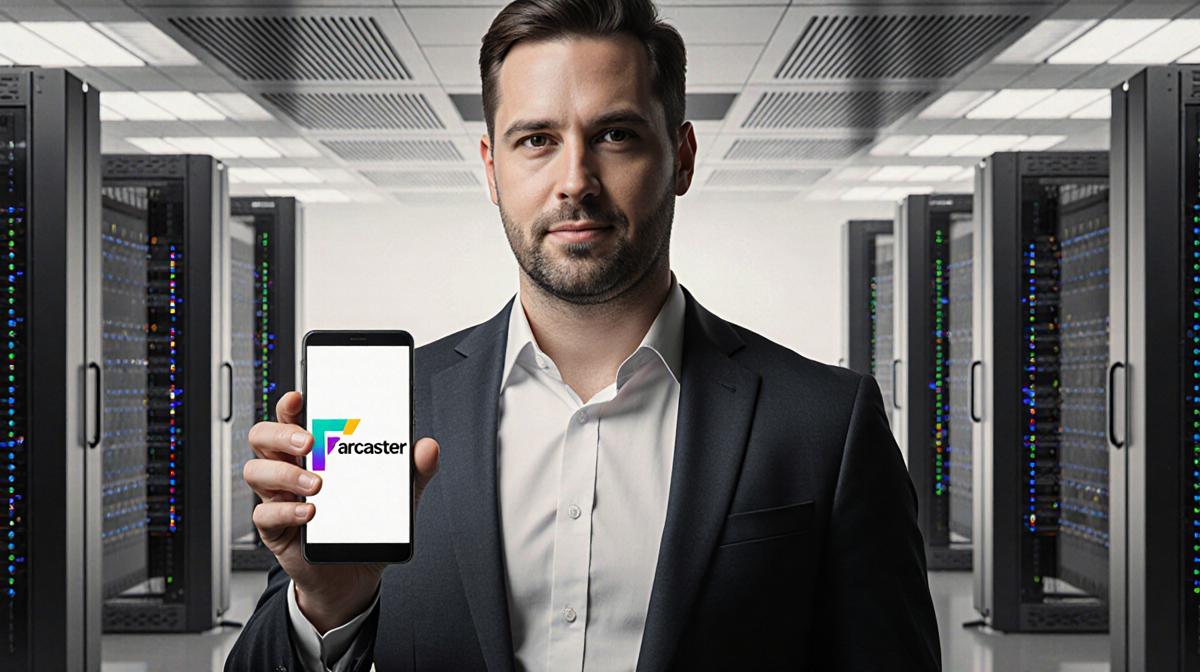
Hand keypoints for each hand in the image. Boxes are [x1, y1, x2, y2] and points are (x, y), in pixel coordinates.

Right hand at [243, 391, 439, 633]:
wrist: (354, 575)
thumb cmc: (366, 525)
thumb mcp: (397, 496)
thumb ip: (414, 470)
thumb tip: (428, 447)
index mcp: (315, 451)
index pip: (292, 418)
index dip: (288, 405)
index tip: (298, 397)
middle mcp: (291, 468)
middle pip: (264, 437)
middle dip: (282, 433)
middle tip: (309, 442)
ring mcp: (280, 497)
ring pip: (256, 471)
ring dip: (285, 472)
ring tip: (317, 484)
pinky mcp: (276, 529)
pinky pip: (265, 514)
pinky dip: (286, 511)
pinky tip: (310, 513)